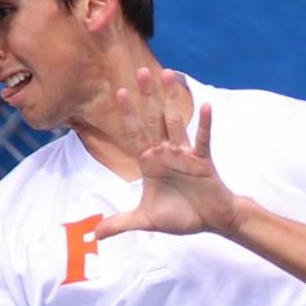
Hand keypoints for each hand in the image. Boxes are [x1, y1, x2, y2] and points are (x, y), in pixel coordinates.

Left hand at [94, 67, 240, 240]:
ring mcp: (185, 155)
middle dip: (146, 97)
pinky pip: (203, 140)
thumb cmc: (180, 215)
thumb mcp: (146, 220)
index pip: (135, 134)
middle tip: (140, 71)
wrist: (209, 221)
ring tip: (168, 74)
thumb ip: (120, 223)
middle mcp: (166, 153)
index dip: (127, 114)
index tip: (119, 92)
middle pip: (153, 120)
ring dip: (171, 99)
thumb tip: (95, 234)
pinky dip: (205, 124)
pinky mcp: (202, 162)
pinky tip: (205, 105)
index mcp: (150, 163)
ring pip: (176, 122)